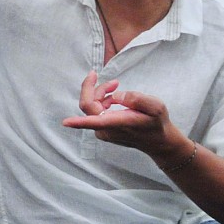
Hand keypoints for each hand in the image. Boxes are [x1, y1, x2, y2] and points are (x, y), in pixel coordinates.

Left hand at [62, 71, 182, 159]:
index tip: (65, 122)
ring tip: (116, 86)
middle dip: (97, 89)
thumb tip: (115, 95)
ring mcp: (102, 131)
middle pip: (89, 105)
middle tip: (114, 82)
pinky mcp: (102, 130)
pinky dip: (103, 101)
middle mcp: (105, 130)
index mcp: (116, 123)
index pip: (93, 121)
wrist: (158, 141)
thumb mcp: (155, 106)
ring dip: (101, 94)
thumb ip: (136, 98)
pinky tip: (115, 99)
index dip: (78, 121)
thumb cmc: (157, 123)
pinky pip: (95, 112)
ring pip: (92, 107)